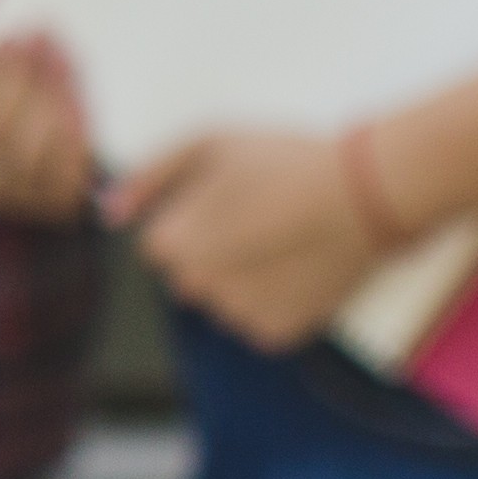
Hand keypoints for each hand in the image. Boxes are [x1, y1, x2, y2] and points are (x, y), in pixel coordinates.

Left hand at [115, 127, 389, 352]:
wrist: (369, 195)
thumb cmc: (284, 160)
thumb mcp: (208, 143)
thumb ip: (148, 177)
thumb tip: (107, 213)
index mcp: (173, 244)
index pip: (160, 246)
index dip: (193, 220)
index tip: (230, 201)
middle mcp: (198, 290)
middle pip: (189, 276)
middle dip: (213, 252)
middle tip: (261, 219)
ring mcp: (238, 316)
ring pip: (223, 301)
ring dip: (243, 279)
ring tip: (285, 241)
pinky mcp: (278, 335)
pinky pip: (258, 321)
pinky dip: (274, 300)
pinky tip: (301, 267)